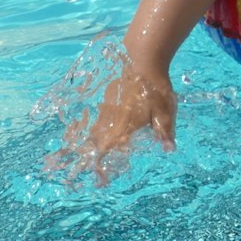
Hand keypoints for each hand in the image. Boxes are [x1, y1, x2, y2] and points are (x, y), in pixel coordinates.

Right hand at [49, 66, 177, 186]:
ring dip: (84, 145)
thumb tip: (169, 149)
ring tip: (72, 157)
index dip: (101, 168)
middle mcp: (110, 121)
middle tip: (75, 173)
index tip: (99, 182)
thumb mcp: (165, 111)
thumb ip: (165, 131)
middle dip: (83, 160)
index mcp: (123, 128)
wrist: (141, 59)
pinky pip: (96, 120)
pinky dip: (89, 130)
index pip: (107, 153)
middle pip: (92, 144)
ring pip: (92, 132)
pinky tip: (90, 132)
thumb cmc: (155, 88)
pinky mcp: (107, 98)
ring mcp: (106, 108)